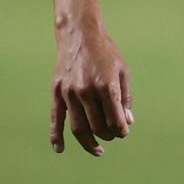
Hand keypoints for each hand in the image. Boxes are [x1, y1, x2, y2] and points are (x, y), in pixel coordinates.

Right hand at [49, 25, 132, 155]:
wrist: (80, 34)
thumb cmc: (106, 52)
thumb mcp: (123, 71)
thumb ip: (125, 97)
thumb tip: (127, 121)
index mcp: (106, 85)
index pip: (115, 119)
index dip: (121, 130)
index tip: (124, 132)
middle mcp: (86, 91)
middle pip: (97, 126)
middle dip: (108, 135)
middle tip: (113, 135)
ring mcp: (69, 93)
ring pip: (78, 127)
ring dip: (89, 142)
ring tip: (98, 150)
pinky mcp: (56, 92)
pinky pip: (55, 119)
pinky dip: (56, 136)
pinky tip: (60, 149)